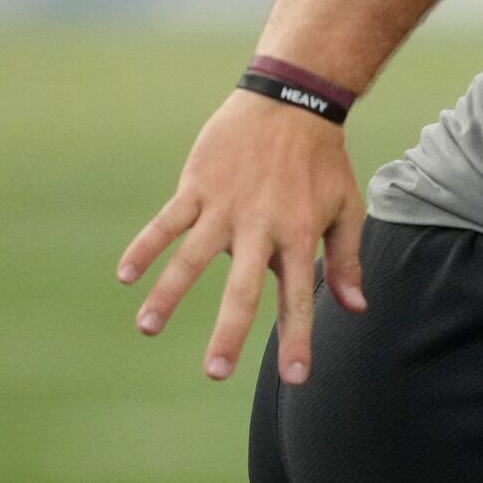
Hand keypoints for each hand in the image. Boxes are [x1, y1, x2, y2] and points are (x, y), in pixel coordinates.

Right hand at [117, 87, 366, 383]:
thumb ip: (345, 260)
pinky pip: (166, 221)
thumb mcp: (346, 207)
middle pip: (243, 288)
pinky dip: (145, 246)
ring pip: (192, 257)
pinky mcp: (198, 186)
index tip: (294, 378)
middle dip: (229, 332)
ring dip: (168, 293)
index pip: (299, 297)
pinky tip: (125, 275)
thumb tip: (356, 308)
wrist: (291, 103)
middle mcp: (261, 226)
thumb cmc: (322, 162)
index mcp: (299, 235)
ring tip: (148, 328)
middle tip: (215, 373)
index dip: (297, 338)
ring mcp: (225, 206)